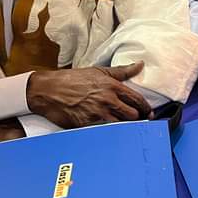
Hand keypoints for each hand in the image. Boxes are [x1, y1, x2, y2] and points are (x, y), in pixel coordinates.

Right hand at [26, 62, 152, 127]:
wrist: (49, 90)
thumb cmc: (73, 79)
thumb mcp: (99, 71)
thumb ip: (122, 71)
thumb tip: (140, 65)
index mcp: (112, 86)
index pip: (137, 99)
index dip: (145, 108)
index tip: (148, 112)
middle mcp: (107, 100)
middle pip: (132, 115)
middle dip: (137, 118)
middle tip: (138, 120)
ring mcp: (97, 114)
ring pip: (120, 125)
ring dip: (125, 126)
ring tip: (126, 126)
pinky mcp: (87, 125)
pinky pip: (104, 131)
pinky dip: (109, 131)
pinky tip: (111, 131)